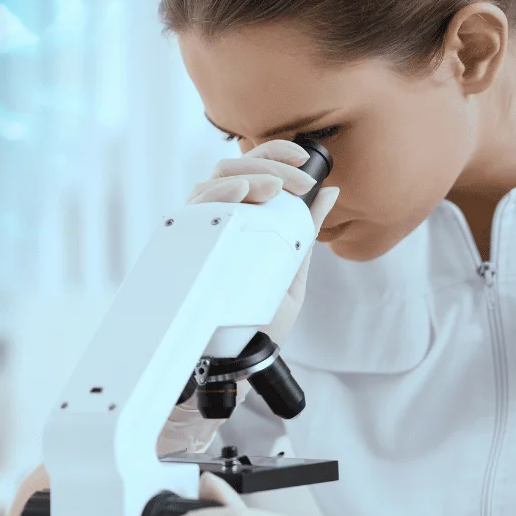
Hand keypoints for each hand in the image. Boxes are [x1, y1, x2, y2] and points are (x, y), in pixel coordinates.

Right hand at [188, 140, 340, 345]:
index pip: (251, 171)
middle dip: (268, 165)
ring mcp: (198, 233)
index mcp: (240, 221)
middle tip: (300, 182)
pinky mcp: (184, 247)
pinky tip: (240, 194)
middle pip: (231, 169)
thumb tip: (332, 191)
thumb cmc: (260, 320)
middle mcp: (215, 221)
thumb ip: (305, 231)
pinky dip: (218, 195)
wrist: (241, 360)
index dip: (276, 154)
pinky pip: (194, 209)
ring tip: (273, 188)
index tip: (305, 160)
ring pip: (212, 182)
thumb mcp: (292, 270)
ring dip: (246, 176)